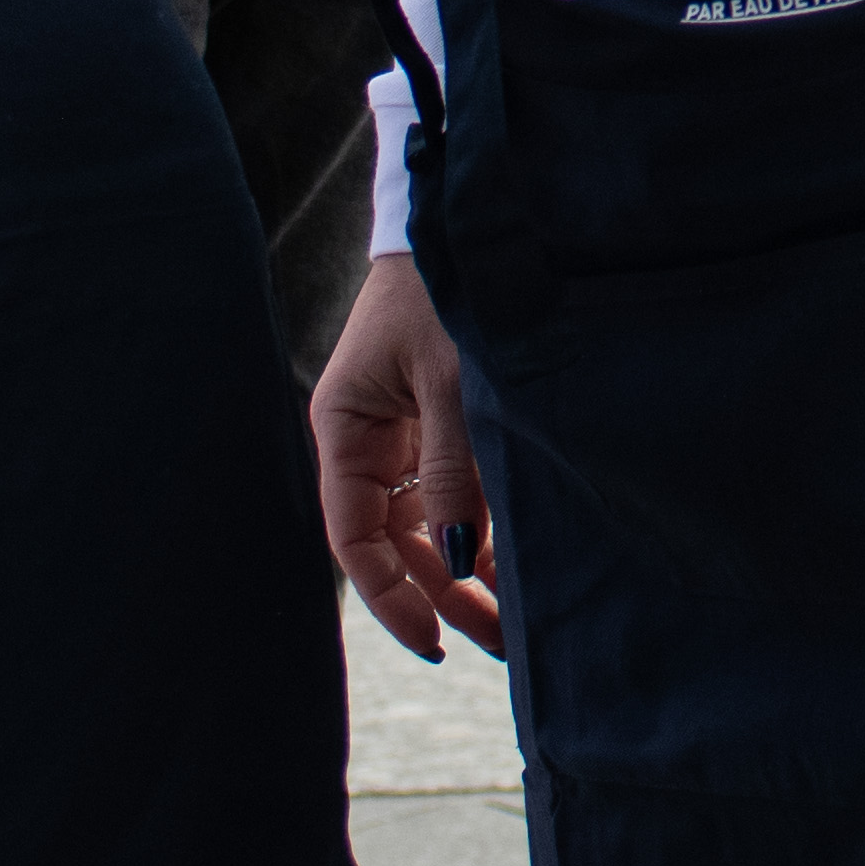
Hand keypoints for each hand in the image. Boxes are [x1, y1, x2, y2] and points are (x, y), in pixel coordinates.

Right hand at [314, 254, 504, 659]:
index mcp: (345, 430)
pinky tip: (519, 565)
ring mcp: (403, 436)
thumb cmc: (447, 291)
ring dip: (468, 571)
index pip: (355, 538)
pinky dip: (484, 530)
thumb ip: (455, 471)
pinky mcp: (440, 425)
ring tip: (518, 618)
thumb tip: (460, 562)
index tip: (435, 640)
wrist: (468, 222)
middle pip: (397, 543)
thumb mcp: (453, 381)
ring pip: (429, 526)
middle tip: (499, 643)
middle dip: (443, 595)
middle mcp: (368, 442)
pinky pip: (455, 496)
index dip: (391, 596)